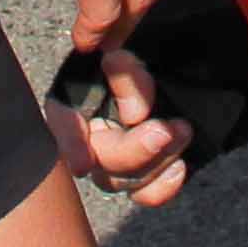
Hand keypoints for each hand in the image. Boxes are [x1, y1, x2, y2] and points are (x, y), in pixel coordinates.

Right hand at [46, 47, 194, 208]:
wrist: (184, 65)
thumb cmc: (148, 52)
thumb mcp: (134, 55)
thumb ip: (127, 75)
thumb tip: (134, 114)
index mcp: (76, 95)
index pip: (63, 120)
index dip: (71, 143)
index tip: (84, 163)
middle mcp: (90, 133)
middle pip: (99, 158)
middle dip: (133, 150)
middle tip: (163, 131)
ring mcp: (116, 158)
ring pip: (123, 180)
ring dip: (156, 160)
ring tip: (182, 130)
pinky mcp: (143, 171)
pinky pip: (145, 194)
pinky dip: (162, 187)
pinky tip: (178, 168)